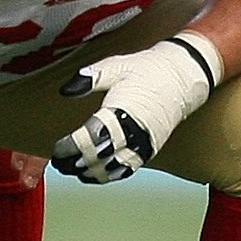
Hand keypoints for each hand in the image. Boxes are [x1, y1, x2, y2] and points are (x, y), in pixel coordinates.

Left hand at [51, 36, 218, 184]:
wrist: (183, 77)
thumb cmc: (147, 69)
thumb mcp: (116, 66)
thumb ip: (90, 78)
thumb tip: (65, 90)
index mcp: (122, 109)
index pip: (91, 137)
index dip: (71, 147)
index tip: (57, 149)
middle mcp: (134, 131)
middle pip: (99, 157)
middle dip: (75, 163)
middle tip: (58, 163)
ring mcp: (144, 143)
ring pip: (113, 168)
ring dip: (90, 172)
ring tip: (71, 170)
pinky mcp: (150, 150)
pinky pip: (126, 169)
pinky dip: (107, 175)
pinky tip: (93, 175)